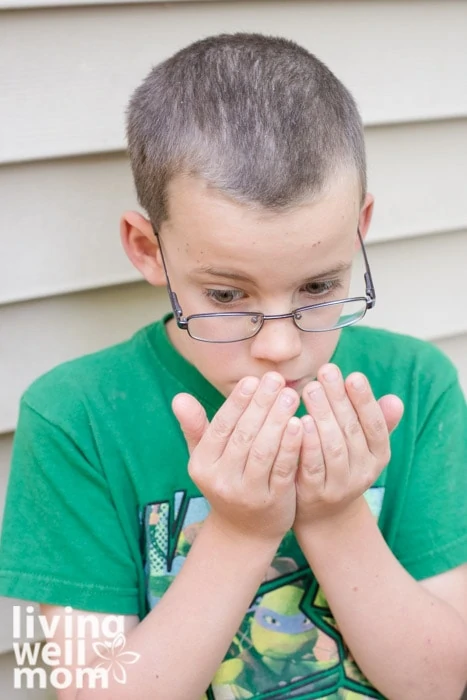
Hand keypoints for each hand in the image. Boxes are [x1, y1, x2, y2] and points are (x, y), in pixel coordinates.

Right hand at [172, 373, 301, 543]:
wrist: (244, 532)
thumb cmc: (226, 480)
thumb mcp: (206, 457)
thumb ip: (195, 426)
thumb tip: (179, 398)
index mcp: (202, 465)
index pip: (221, 426)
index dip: (237, 401)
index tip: (253, 379)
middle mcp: (221, 480)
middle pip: (244, 436)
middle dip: (261, 404)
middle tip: (277, 380)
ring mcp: (247, 494)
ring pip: (263, 451)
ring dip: (278, 420)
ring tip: (291, 395)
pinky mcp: (273, 502)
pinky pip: (283, 469)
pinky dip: (292, 446)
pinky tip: (301, 424)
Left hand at [294, 363, 403, 528]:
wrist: (324, 513)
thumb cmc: (342, 463)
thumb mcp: (362, 445)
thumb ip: (377, 422)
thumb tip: (395, 400)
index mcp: (379, 455)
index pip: (375, 425)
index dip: (365, 400)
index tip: (353, 375)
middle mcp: (364, 472)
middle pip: (352, 431)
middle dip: (338, 398)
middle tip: (325, 371)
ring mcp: (340, 485)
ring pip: (333, 447)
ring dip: (323, 416)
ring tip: (311, 389)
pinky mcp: (315, 494)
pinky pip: (312, 466)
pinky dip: (307, 443)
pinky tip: (298, 421)